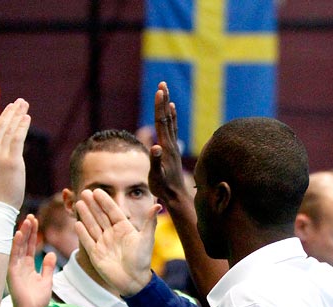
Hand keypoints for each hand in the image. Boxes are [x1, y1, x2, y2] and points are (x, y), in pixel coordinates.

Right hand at [0, 98, 30, 209]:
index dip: (3, 119)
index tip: (10, 109)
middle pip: (1, 127)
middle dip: (11, 112)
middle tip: (19, 101)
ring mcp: (0, 156)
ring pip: (9, 130)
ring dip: (17, 115)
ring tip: (24, 104)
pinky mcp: (12, 161)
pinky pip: (17, 139)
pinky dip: (22, 126)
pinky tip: (26, 117)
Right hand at [7, 214, 54, 306]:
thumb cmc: (37, 299)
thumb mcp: (47, 280)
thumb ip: (48, 266)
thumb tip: (51, 253)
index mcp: (29, 265)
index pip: (30, 245)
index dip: (33, 233)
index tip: (35, 221)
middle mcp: (21, 264)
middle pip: (24, 243)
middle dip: (28, 230)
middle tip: (31, 216)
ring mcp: (16, 267)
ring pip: (19, 246)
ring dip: (22, 233)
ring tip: (26, 221)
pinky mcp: (12, 272)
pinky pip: (14, 256)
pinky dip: (16, 245)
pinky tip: (19, 234)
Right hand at [73, 188, 158, 296]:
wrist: (134, 281)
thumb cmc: (142, 260)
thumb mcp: (147, 239)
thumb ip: (150, 222)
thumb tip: (158, 205)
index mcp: (124, 228)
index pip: (112, 211)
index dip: (105, 201)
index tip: (97, 191)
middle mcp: (112, 234)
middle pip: (100, 216)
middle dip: (92, 204)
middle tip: (85, 192)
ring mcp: (103, 243)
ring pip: (92, 226)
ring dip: (86, 215)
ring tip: (79, 203)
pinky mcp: (96, 254)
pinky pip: (87, 241)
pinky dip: (82, 232)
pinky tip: (77, 223)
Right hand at [149, 81, 189, 204]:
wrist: (177, 197)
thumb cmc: (164, 188)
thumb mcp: (156, 176)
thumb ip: (155, 161)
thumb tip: (155, 147)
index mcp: (165, 147)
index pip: (161, 122)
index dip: (159, 106)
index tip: (159, 90)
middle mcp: (170, 144)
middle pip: (166, 118)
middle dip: (163, 100)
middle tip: (162, 83)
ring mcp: (173, 147)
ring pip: (170, 122)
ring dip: (167, 106)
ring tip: (166, 93)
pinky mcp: (173, 151)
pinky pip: (172, 130)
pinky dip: (171, 118)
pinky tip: (171, 112)